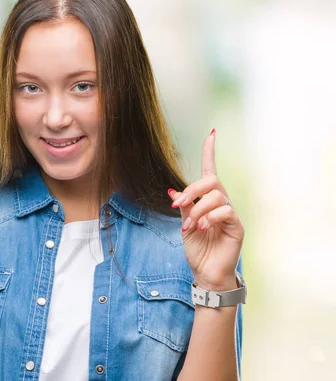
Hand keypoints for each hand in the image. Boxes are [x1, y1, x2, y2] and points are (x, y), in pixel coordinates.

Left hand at [168, 129, 244, 290]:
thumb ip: (183, 207)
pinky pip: (225, 211)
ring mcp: (230, 214)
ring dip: (197, 209)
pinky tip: (201, 229)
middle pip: (211, 180)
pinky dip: (209, 217)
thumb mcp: (184, 224)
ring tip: (189, 226)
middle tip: (177, 205)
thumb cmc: (198, 249)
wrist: (205, 273)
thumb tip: (172, 191)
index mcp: (207, 200)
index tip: (211, 134)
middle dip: (191, 189)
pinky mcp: (236, 226)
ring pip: (216, 195)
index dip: (210, 153)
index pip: (209, 172)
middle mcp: (221, 203)